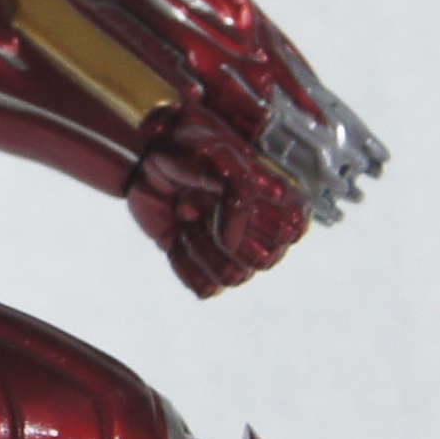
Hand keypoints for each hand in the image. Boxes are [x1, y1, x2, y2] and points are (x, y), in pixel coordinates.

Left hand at [125, 110, 311, 296]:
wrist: (149, 160)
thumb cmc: (189, 150)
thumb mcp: (217, 157)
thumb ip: (238, 194)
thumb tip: (233, 242)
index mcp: (279, 203)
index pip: (291, 231)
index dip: (258, 219)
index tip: (226, 195)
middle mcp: (262, 232)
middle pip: (263, 261)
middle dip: (226, 234)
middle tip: (203, 205)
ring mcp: (235, 253)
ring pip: (233, 278)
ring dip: (201, 247)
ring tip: (189, 217)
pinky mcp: (207, 268)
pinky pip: (205, 288)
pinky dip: (185, 263)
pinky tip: (179, 236)